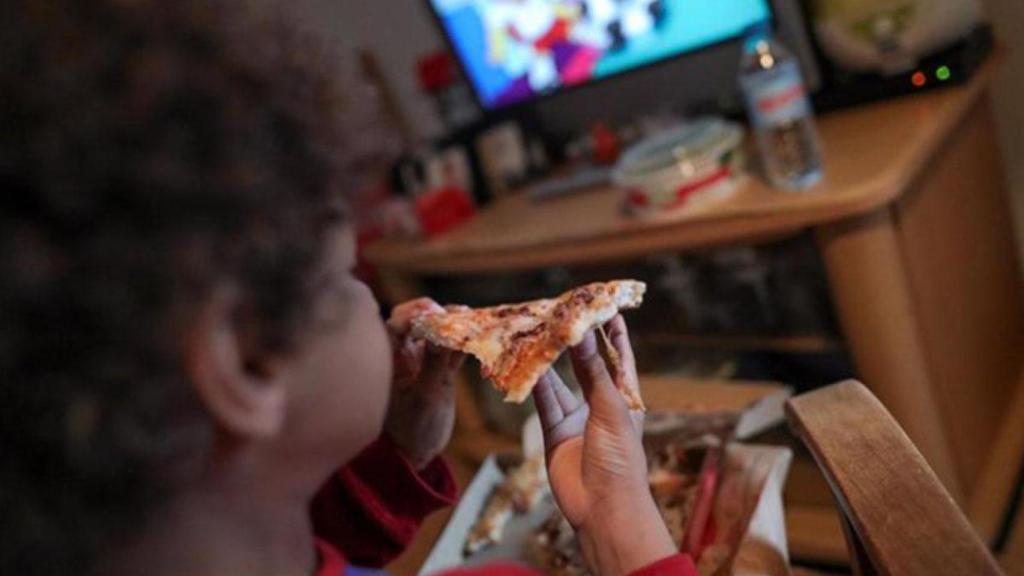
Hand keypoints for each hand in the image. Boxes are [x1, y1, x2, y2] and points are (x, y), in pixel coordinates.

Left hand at [384, 298, 465, 469]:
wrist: (416, 453)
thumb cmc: (411, 429)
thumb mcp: (425, 397)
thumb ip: (434, 364)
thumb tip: (442, 333)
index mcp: (389, 357)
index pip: (398, 321)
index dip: (418, 311)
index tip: (440, 314)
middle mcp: (402, 353)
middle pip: (420, 320)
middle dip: (442, 315)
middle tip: (462, 317)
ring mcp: (421, 360)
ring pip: (439, 332)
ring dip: (457, 327)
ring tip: (475, 324)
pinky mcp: (438, 369)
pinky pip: (452, 349)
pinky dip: (465, 342)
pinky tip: (479, 337)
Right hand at [533, 316, 675, 575]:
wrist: (603, 510)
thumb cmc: (620, 460)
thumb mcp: (609, 410)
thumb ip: (592, 372)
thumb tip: (583, 333)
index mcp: (626, 399)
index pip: (619, 357)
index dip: (612, 331)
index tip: (603, 304)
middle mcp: (601, 406)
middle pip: (586, 366)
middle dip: (574, 342)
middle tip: (559, 313)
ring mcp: (577, 420)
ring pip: (560, 382)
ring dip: (549, 361)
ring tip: (536, 332)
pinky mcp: (555, 433)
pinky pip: (544, 403)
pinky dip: (535, 384)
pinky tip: (526, 364)